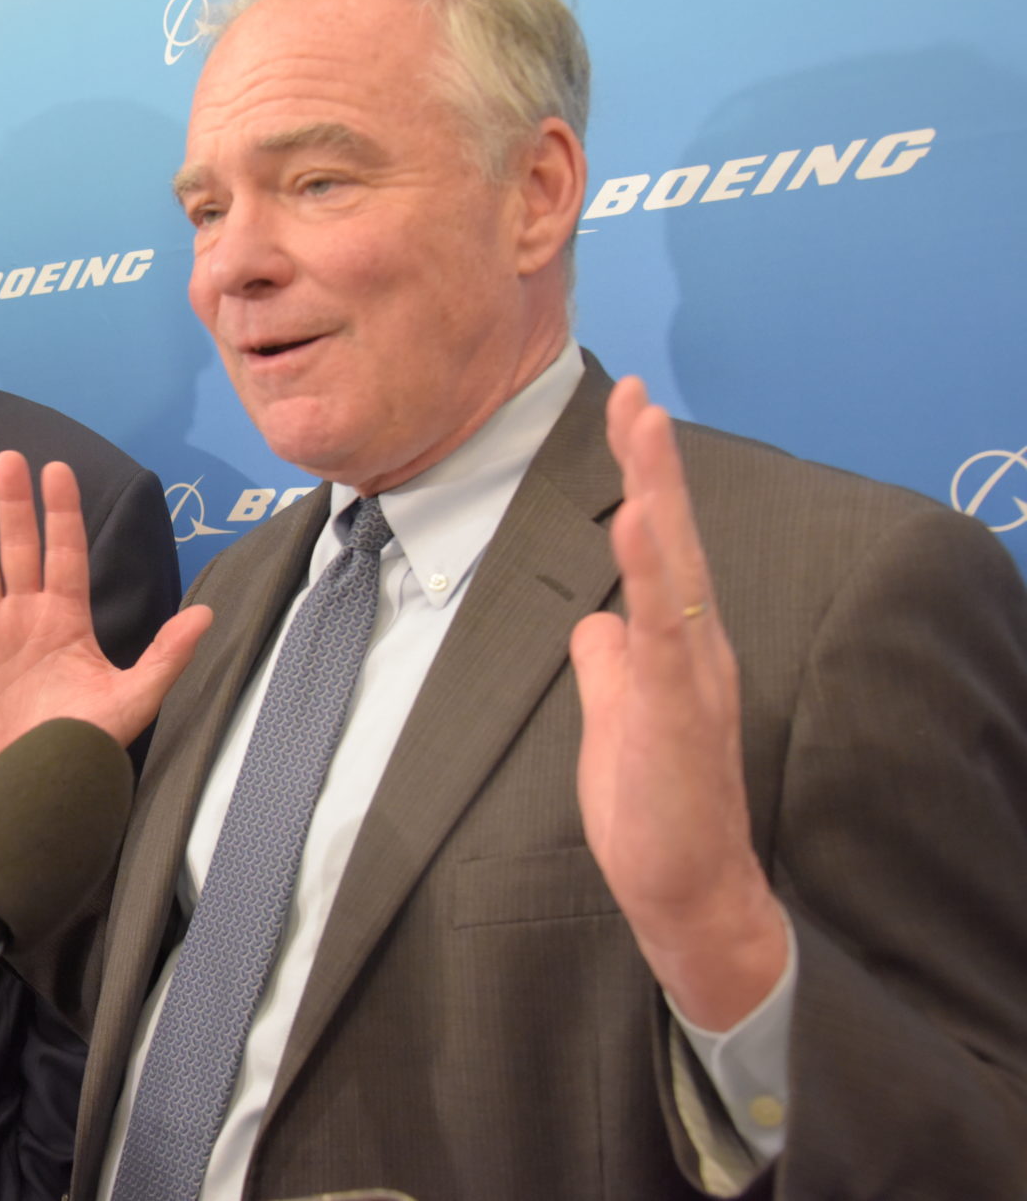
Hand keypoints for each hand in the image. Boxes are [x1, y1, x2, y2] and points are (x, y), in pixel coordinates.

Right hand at [0, 452, 210, 776]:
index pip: (66, 553)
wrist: (34, 784)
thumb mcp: (134, 700)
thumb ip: (168, 655)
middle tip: (8, 459)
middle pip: (19, 548)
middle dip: (14, 504)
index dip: (62, 512)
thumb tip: (208, 614)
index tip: (58, 470)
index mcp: (68, 620)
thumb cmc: (83, 744)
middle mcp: (27, 615)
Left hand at [569, 377, 787, 1029]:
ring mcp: (691, 677)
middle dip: (653, 464)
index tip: (627, 413)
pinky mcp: (678, 712)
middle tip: (636, 393)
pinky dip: (650, 576)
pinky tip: (635, 526)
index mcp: (674, 644)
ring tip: (642, 431)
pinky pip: (663, 632)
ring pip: (677, 570)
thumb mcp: (617, 717)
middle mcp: (693, 647)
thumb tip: (592, 623)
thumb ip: (609, 666)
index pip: (658, 546)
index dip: (644, 480)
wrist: (686, 890)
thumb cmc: (653, 808)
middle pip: (673, 539)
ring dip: (658, 497)